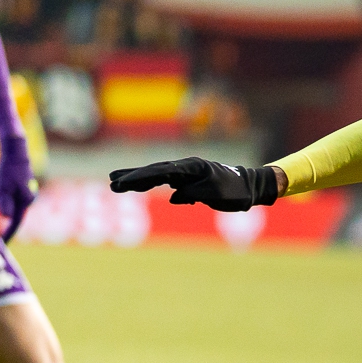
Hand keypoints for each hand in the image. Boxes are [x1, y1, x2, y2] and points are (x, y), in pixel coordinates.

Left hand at [0, 139, 35, 240]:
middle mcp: (28, 200)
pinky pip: (7, 196)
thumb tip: (7, 218)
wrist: (15, 151)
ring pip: (6, 202)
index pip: (16, 223)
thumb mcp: (3, 187)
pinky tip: (3, 180)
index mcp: (26, 202)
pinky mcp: (21, 189)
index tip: (1, 245)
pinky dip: (1, 191)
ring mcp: (26, 194)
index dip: (8, 234)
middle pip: (9, 210)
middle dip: (0, 203)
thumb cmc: (8, 169)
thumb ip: (5, 203)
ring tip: (0, 182)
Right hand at [108, 158, 279, 210]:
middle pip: (154, 171)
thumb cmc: (235, 191)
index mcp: (191, 167)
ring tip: (117, 183)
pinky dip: (151, 184)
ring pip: (157, 175)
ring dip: (138, 179)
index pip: (161, 172)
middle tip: (111, 182)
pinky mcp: (189, 181)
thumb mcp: (216, 193)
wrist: (250, 187)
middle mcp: (186, 167)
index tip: (124, 183)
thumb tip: (176, 195)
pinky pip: (165, 182)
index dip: (141, 177)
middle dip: (133, 177)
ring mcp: (186, 173)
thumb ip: (195, 192)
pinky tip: (138, 187)